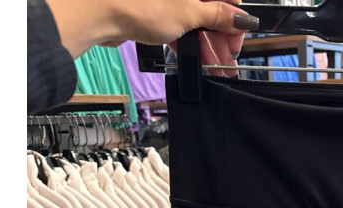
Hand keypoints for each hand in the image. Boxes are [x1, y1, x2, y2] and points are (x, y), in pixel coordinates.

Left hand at [48, 0, 258, 74]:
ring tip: (215, 66)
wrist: (100, 11)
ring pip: (195, 20)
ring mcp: (168, 0)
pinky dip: (189, 42)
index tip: (237, 41)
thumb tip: (242, 18)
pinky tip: (196, 59)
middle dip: (221, 36)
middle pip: (210, 9)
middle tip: (228, 60)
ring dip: (207, 44)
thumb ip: (217, 16)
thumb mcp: (189, 13)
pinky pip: (179, 26)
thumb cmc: (138, 3)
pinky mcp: (155, 11)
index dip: (234, 20)